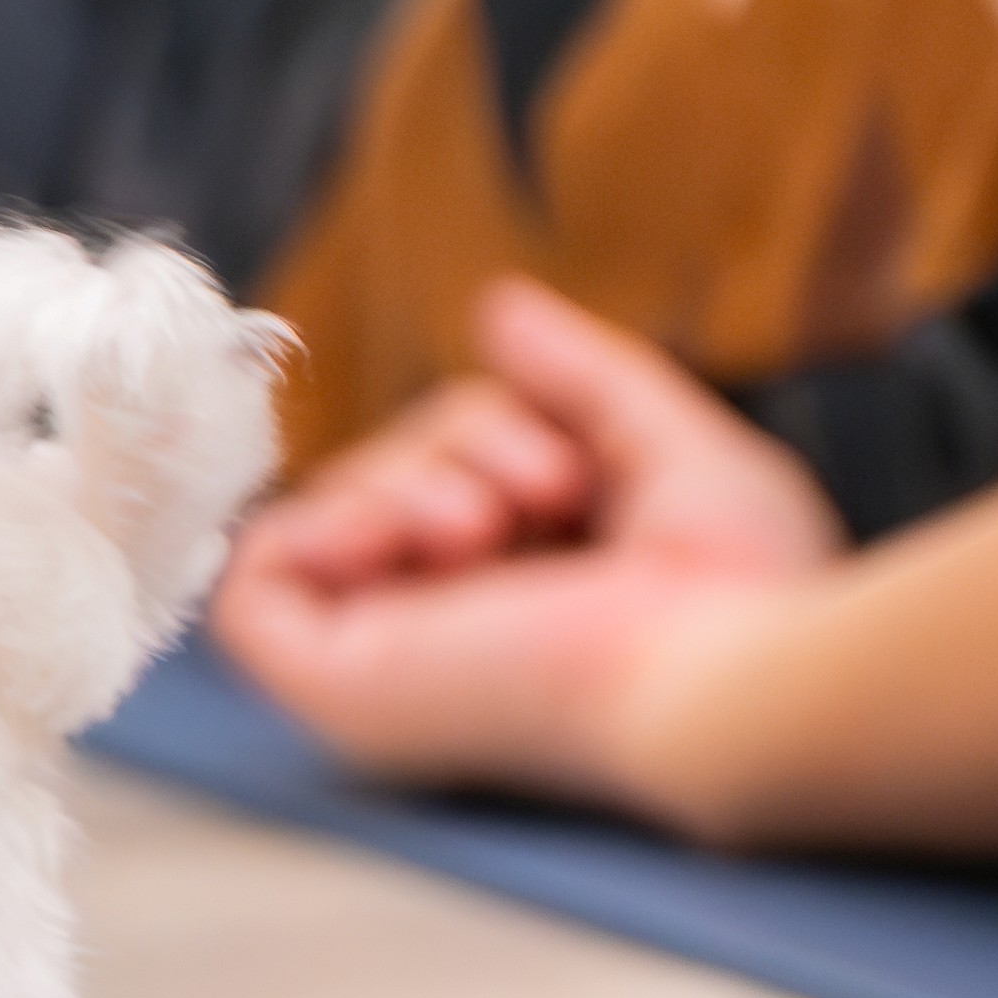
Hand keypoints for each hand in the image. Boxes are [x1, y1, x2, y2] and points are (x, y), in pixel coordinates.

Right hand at [205, 278, 842, 816]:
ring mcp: (387, 672)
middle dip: (461, 439)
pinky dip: (318, 526)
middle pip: (389, 474)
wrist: (729, 675)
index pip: (449, 475)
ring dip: (411, 476)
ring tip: (499, 521)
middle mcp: (446, 643)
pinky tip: (406, 534)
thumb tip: (495, 306)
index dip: (493, 432)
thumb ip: (575, 377)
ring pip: (332, 512)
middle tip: (550, 490)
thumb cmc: (741, 594)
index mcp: (521, 602)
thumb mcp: (664, 443)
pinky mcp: (339, 691)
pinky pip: (256, 584)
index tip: (576, 469)